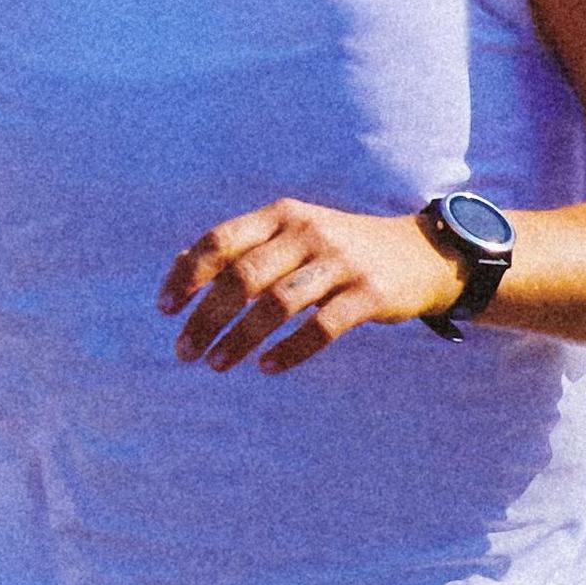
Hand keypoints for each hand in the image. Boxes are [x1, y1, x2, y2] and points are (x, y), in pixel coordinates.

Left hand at [157, 193, 449, 374]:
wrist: (420, 254)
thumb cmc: (339, 251)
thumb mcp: (292, 236)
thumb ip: (240, 248)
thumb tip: (177, 268)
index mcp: (282, 216)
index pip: (220, 240)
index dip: (187, 275)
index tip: (164, 309)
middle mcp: (308, 232)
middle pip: (243, 276)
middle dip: (206, 317)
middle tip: (184, 353)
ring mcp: (341, 261)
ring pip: (278, 304)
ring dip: (240, 339)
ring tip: (216, 365)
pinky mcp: (370, 293)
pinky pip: (322, 326)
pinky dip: (290, 351)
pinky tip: (267, 368)